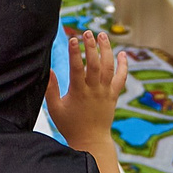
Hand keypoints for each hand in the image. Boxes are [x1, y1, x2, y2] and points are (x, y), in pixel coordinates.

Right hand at [44, 28, 128, 144]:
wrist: (91, 141)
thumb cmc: (70, 125)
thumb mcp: (55, 109)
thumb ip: (51, 89)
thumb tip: (49, 70)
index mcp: (78, 93)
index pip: (77, 68)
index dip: (75, 53)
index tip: (73, 38)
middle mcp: (94, 91)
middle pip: (95, 64)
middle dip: (91, 46)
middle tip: (87, 32)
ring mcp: (105, 92)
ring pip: (109, 68)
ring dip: (107, 50)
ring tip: (102, 35)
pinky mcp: (113, 95)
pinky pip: (121, 78)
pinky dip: (123, 65)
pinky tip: (122, 53)